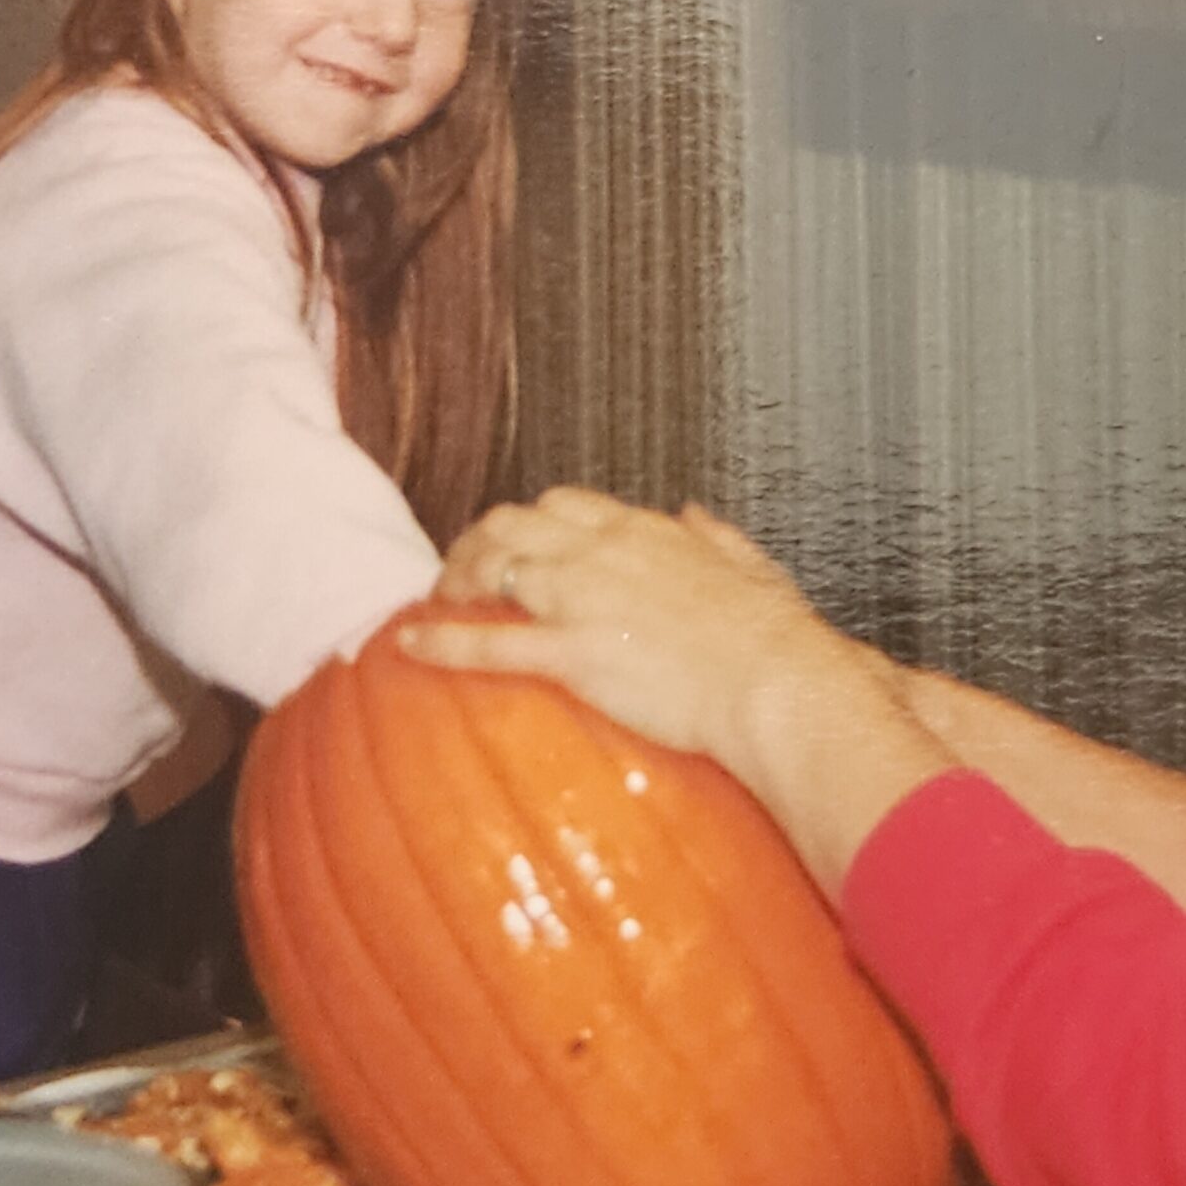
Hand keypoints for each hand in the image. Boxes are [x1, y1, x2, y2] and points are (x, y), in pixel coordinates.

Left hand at [409, 488, 883, 774]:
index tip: (515, 544)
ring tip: (438, 603)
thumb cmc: (773, 636)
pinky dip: (442, 642)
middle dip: (478, 542)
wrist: (775, 681)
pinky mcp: (572, 653)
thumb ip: (717, 535)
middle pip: (513, 523)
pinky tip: (410, 646)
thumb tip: (693, 513)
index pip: (563, 505)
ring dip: (456, 581)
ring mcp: (582, 599)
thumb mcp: (752, 565)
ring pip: (492, 567)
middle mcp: (602, 551)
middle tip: (462, 574)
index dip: (527, 523)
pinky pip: (490, 643)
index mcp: (644, 531)